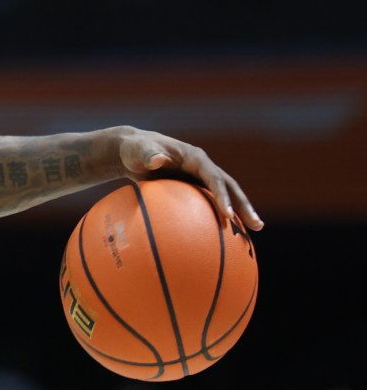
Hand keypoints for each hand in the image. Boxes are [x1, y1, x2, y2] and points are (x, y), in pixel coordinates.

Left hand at [116, 127, 263, 230]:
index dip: (222, 195)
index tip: (228, 215)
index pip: (214, 177)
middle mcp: (203, 167)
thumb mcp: (138, 151)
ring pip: (225, 196)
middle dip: (243, 205)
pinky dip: (219, 217)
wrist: (133, 152)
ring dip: (239, 213)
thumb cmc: (135, 151)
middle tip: (256, 225)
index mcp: (195, 158)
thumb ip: (148, 155)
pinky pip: (210, 204)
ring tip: (253, 233)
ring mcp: (200, 178)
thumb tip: (157, 160)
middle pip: (229, 187)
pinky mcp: (194, 188)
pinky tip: (224, 238)